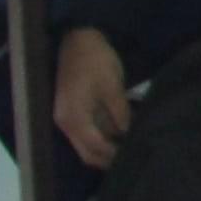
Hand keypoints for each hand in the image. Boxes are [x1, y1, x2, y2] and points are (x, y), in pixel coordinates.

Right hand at [55, 26, 132, 169]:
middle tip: (134, 158)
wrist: (78, 40)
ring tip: (129, 149)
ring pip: (85, 145)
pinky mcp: (71, 112)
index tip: (135, 159)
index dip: (115, 156)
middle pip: (87, 153)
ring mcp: (66, 118)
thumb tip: (129, 135)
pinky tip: (120, 136)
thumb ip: (121, 114)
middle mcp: (65, 123)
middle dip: (108, 159)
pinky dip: (101, 139)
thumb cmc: (97, 62)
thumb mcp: (113, 87)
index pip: (95, 148)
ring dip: (105, 150)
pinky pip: (85, 134)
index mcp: (74, 118)